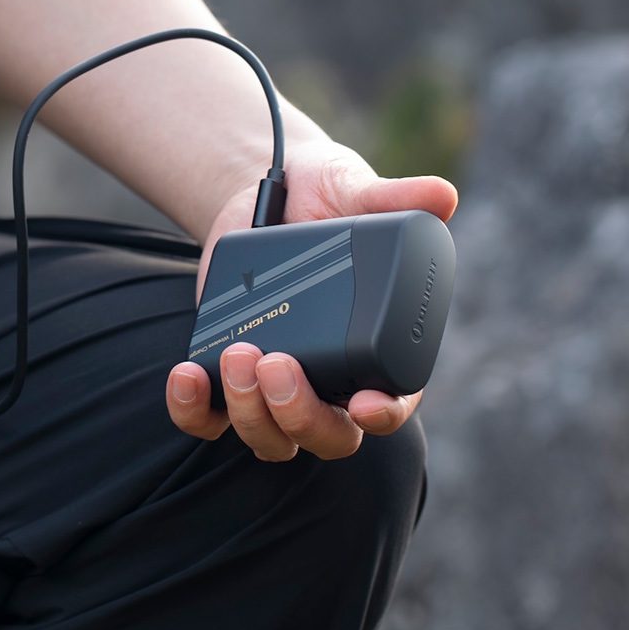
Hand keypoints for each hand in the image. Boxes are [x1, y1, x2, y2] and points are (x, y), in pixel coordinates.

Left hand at [165, 139, 456, 459]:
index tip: (366, 402)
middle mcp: (332, 382)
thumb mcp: (356, 191)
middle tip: (276, 364)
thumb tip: (442, 195)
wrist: (267, 192)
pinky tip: (187, 377)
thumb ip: (395, 198)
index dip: (384, 413)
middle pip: (328, 436)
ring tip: (237, 353)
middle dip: (301, 414)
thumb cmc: (328, 198)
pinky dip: (195, 411)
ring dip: (251, 412)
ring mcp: (278, 387)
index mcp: (379, 350)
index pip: (392, 402)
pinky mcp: (229, 379)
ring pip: (271, 437)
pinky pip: (211, 421)